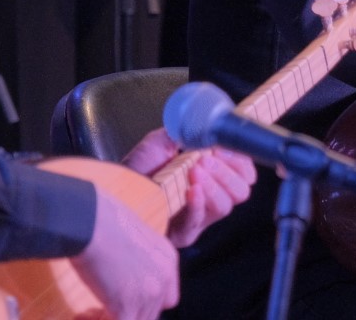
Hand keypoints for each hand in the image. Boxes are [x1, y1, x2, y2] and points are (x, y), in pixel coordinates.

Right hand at [69, 183, 179, 319]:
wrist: (89, 223)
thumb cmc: (102, 222)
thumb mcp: (134, 237)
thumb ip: (139, 259)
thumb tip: (125, 274)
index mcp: (168, 259)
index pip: (167, 297)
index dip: (145, 303)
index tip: (122, 299)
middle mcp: (164, 278)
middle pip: (152, 312)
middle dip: (129, 313)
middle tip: (101, 309)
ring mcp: (148, 294)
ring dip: (113, 318)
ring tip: (90, 313)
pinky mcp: (126, 306)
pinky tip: (82, 315)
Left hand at [123, 127, 256, 246]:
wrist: (112, 187)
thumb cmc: (137, 167)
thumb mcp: (164, 141)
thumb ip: (188, 131)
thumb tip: (208, 122)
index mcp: (212, 178)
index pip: (243, 173)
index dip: (240, 160)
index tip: (225, 147)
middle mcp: (209, 199)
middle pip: (240, 191)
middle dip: (227, 171)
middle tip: (206, 159)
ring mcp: (198, 218)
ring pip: (225, 207)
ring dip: (213, 185)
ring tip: (194, 171)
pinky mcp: (181, 234)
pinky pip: (197, 222)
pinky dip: (198, 203)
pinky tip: (192, 190)